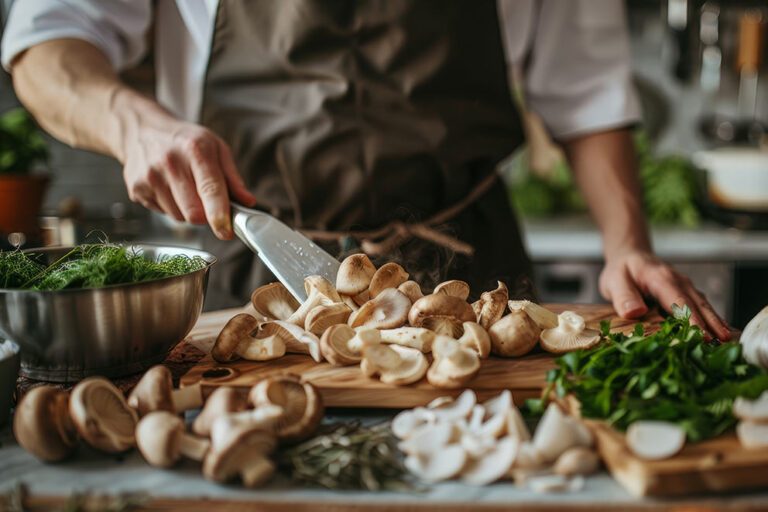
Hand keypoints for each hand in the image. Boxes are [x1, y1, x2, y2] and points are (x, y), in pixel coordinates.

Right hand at [121, 120, 255, 239]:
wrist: (142, 129)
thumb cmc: (184, 140)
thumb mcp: (216, 148)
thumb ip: (233, 177)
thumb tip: (247, 202)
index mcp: (195, 150)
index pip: (210, 189)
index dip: (219, 215)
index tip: (226, 231)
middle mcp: (170, 163)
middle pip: (194, 213)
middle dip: (206, 214)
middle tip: (206, 200)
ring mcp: (150, 177)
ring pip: (179, 217)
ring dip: (187, 210)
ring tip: (184, 187)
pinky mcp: (136, 189)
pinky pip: (163, 213)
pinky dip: (171, 207)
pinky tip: (168, 188)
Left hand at [599, 250, 730, 339]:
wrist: (630, 256)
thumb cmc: (621, 271)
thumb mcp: (614, 281)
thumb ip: (623, 296)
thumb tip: (634, 312)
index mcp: (661, 279)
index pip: (680, 302)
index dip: (692, 320)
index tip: (702, 336)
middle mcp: (679, 281)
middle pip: (698, 304)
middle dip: (711, 323)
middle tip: (722, 343)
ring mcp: (685, 286)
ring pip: (703, 305)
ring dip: (715, 321)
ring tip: (725, 340)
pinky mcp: (686, 292)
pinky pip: (701, 306)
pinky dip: (711, 318)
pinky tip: (718, 331)